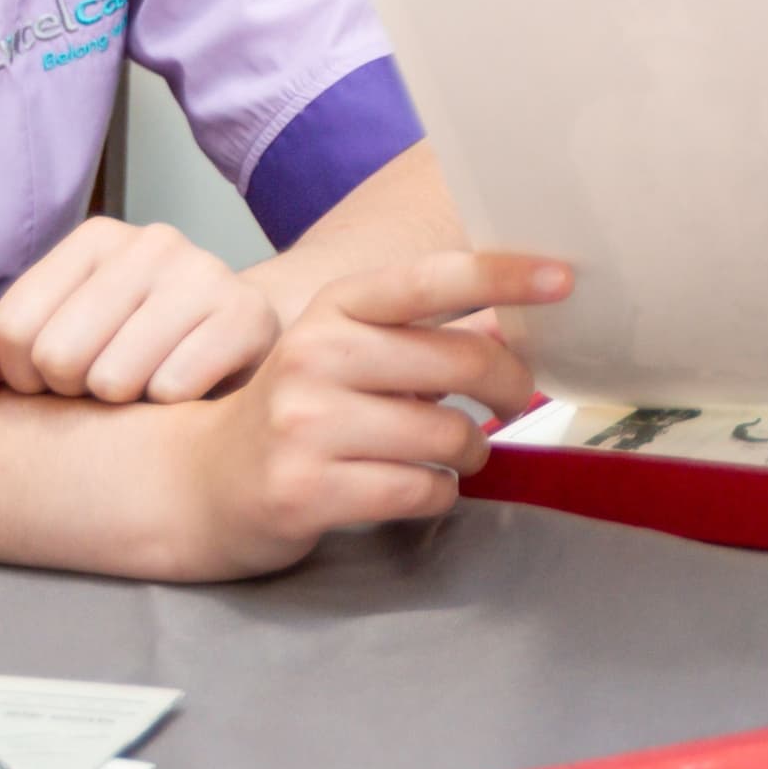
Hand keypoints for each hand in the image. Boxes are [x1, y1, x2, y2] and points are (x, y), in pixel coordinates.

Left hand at [0, 218, 279, 405]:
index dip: (21, 379)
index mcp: (96, 238)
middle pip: (58, 356)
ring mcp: (204, 274)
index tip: (56, 382)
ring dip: (123, 405)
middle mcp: (152, 242)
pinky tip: (185, 395)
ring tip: (146, 388)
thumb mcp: (66, 335)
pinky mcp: (245, 317)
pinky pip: (170, 389)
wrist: (243, 337)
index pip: (11, 327)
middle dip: (73, 393)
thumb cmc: (139, 343)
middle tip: (105, 387)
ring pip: (113, 379)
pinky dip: (169, 410)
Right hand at [159, 251, 568, 580]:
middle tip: (517, 400)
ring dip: (472, 450)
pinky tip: (421, 487)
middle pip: (460, 362)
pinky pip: (421, 490)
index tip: (563, 278)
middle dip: (510, 386)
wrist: (204, 482)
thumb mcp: (356, 350)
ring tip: (456, 451)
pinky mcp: (305, 491)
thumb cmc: (305, 409)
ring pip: (448, 435)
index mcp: (335, 306)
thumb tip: (520, 322)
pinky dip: (440, 492)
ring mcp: (305, 425)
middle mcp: (315, 355)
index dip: (502, 275)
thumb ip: (431, 336)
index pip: (431, 279)